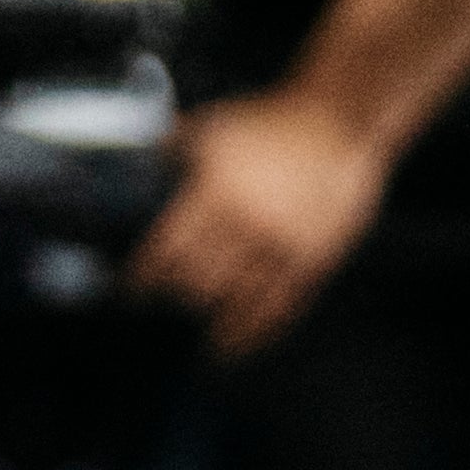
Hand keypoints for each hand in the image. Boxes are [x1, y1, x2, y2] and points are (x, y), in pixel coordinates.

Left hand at [128, 89, 392, 356]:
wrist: (336, 123)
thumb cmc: (271, 122)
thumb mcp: (215, 125)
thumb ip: (173, 146)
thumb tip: (137, 157)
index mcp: (217, 192)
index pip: (168, 250)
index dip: (146, 277)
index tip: (133, 291)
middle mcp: (248, 225)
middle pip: (199, 280)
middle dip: (178, 295)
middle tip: (167, 303)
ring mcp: (283, 246)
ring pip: (238, 301)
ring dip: (214, 321)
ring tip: (200, 338)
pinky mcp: (314, 260)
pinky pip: (280, 308)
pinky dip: (255, 333)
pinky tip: (239, 347)